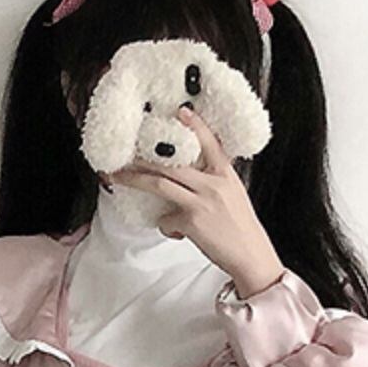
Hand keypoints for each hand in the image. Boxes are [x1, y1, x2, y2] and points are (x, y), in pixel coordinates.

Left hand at [112, 106, 284, 297]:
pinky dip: (166, 226)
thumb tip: (187, 181)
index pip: (210, 143)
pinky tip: (177, 232)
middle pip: (171, 163)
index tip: (182, 111)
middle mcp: (213, 184)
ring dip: (134, 180)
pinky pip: (165, 219)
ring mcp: (201, 201)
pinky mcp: (192, 222)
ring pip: (159, 184)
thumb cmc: (240, 228)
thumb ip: (213, 182)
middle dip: (142, 157)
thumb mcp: (233, 195)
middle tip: (123, 153)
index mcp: (225, 174)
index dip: (196, 125)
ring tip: (116, 177)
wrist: (251, 255)